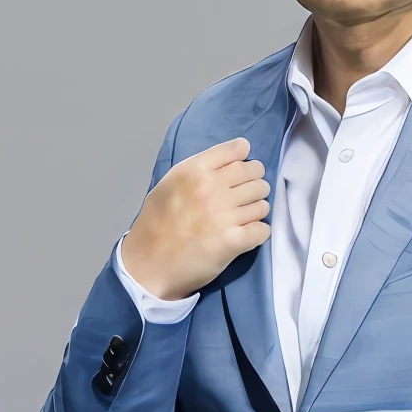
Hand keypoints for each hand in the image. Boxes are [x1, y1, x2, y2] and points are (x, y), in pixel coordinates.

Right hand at [122, 138, 270, 300]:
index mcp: (194, 171)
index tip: (245, 172)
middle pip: (255, 175)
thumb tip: (240, 148)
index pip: (237, 151)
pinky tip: (248, 234)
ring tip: (245, 217)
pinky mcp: (233, 241)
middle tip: (247, 198)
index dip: (247, 161)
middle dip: (256, 185)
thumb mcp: (170, 183)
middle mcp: (211, 189)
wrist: (149, 263)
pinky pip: (262, 229)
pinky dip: (259, 232)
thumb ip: (202, 166)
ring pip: (262, 203)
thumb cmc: (157, 223)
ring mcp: (223, 215)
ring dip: (258, 210)